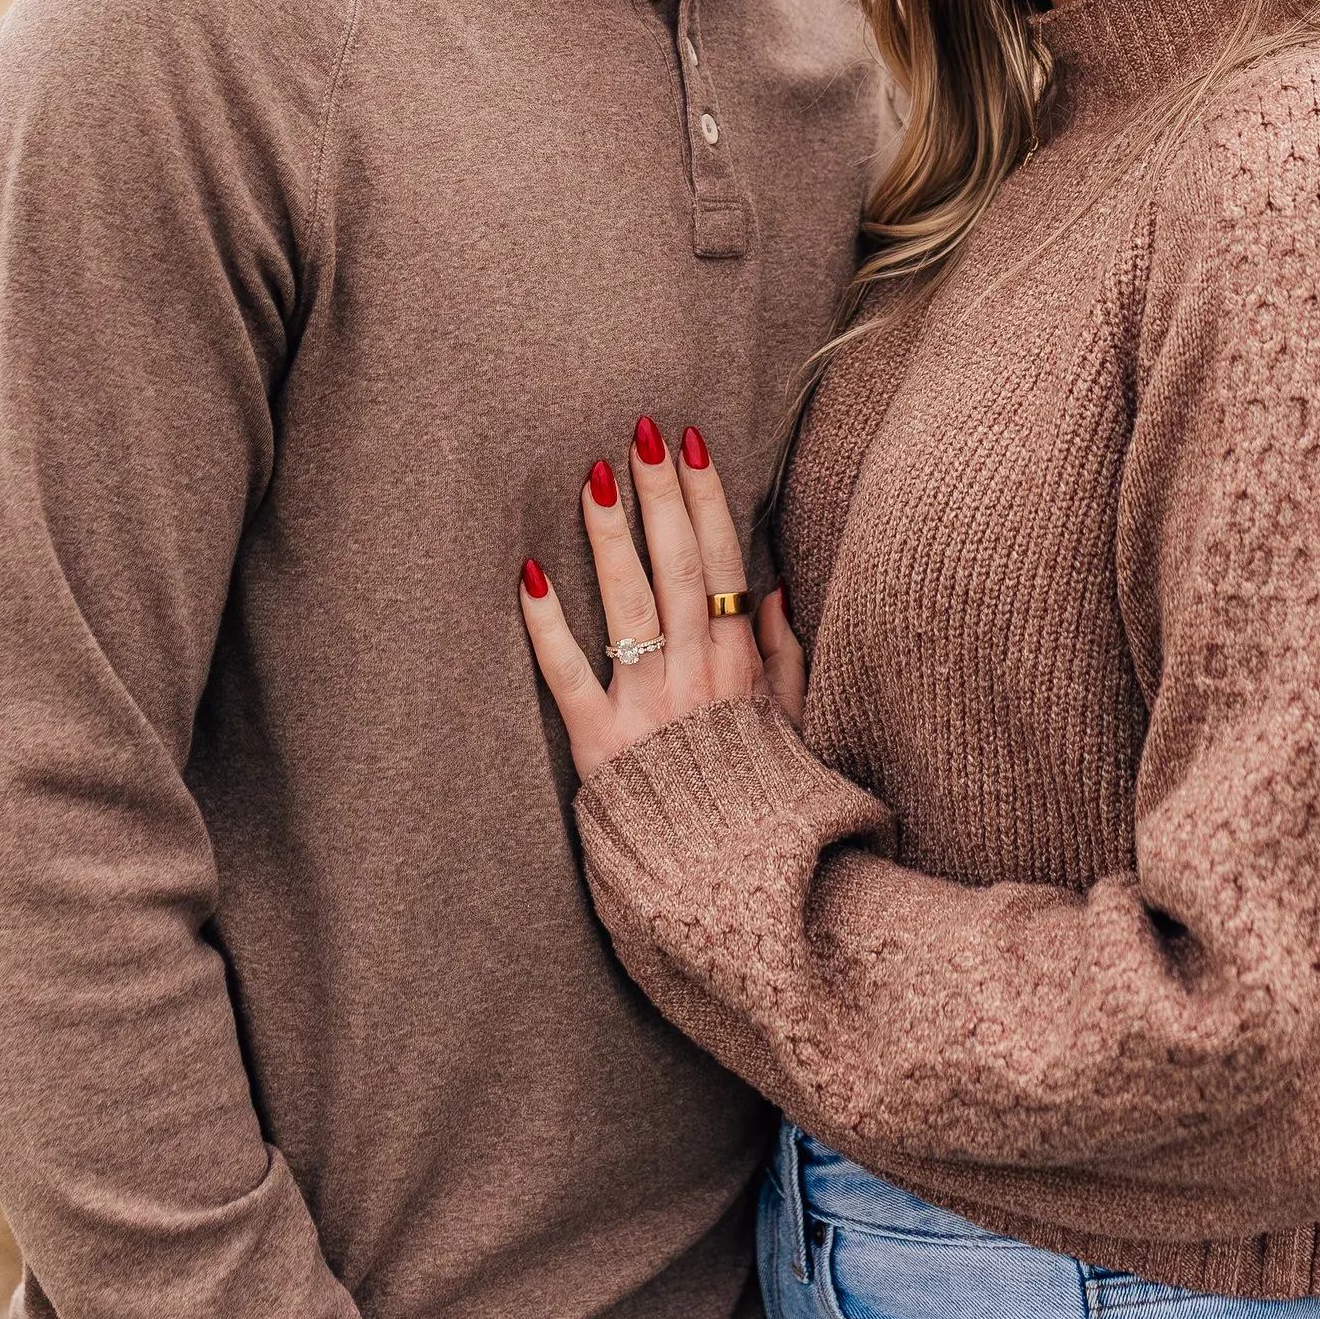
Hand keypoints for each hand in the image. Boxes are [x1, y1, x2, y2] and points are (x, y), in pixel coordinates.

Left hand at [521, 418, 807, 778]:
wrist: (730, 885)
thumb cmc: (758, 802)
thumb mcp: (792, 726)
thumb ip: (783, 657)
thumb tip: (772, 587)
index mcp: (740, 668)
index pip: (723, 564)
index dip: (708, 500)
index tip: (691, 443)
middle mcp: (698, 679)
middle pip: (679, 569)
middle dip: (662, 495)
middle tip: (641, 433)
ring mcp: (648, 710)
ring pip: (629, 607)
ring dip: (610, 538)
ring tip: (594, 477)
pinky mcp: (599, 747)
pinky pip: (567, 677)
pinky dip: (546, 627)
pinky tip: (528, 575)